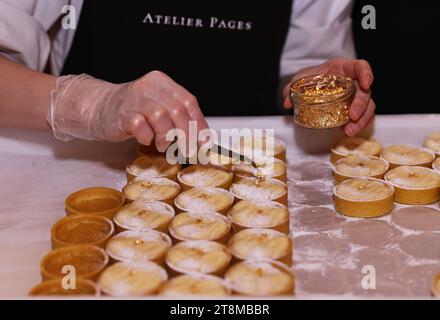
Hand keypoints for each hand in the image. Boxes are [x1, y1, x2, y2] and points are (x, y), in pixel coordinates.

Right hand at [48, 71, 207, 150]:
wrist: (100, 107)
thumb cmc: (133, 110)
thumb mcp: (158, 107)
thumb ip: (177, 117)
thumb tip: (202, 138)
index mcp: (162, 83)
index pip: (188, 101)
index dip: (199, 123)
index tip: (204, 141)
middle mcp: (150, 87)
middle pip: (178, 110)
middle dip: (186, 135)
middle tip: (187, 150)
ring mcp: (135, 99)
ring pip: (161, 117)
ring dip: (166, 137)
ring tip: (161, 144)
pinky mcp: (122, 114)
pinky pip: (141, 127)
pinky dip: (147, 137)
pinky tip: (145, 139)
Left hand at [282, 58, 374, 135]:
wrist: (313, 85)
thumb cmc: (312, 78)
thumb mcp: (300, 80)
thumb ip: (292, 88)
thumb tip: (287, 101)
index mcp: (344, 69)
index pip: (360, 67)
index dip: (366, 73)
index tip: (366, 83)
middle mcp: (354, 82)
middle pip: (365, 92)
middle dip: (361, 105)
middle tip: (352, 116)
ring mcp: (356, 97)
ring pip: (368, 107)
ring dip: (362, 120)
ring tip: (349, 130)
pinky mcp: (355, 109)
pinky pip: (364, 117)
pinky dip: (360, 125)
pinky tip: (349, 131)